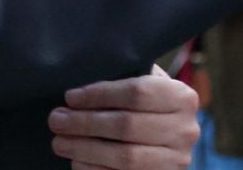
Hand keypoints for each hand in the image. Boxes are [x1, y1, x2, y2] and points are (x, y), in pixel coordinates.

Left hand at [49, 65, 199, 168]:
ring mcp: (176, 160)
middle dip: (85, 122)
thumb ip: (124, 81)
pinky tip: (76, 161)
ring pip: (125, 156)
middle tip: (56, 119)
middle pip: (127, 125)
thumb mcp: (147, 86)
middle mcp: (185, 130)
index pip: (137, 92)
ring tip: (59, 141)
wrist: (170, 142)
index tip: (70, 97)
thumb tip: (78, 92)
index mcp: (182, 97)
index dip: (99, 94)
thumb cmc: (149, 107)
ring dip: (85, 149)